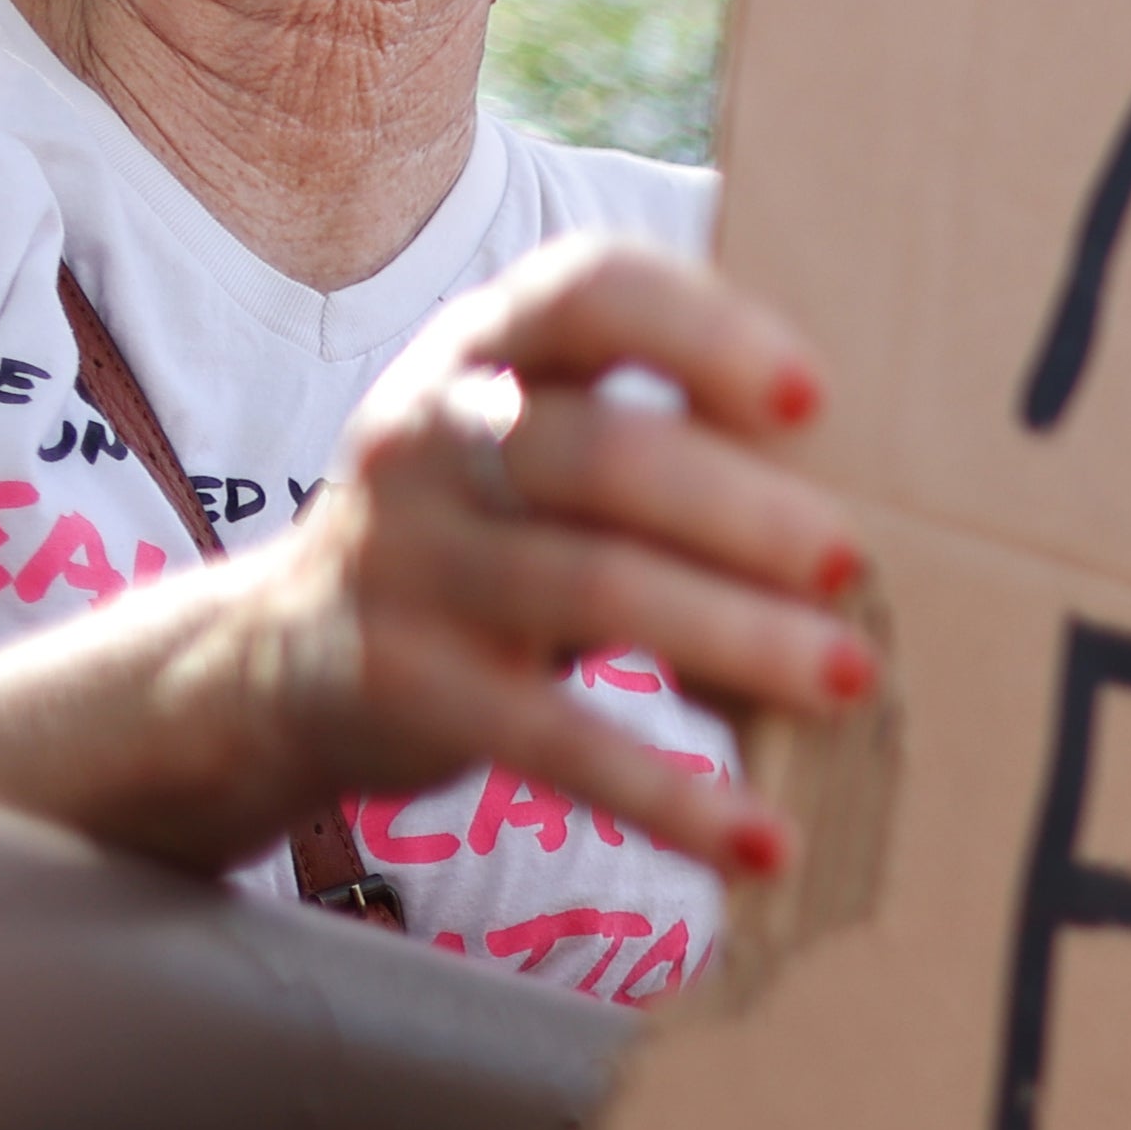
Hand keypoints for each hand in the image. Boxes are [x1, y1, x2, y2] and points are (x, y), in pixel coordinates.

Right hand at [220, 237, 864, 876]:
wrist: (279, 661)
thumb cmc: (478, 537)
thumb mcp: (541, 461)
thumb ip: (660, 454)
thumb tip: (847, 528)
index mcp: (481, 351)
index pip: (588, 294)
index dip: (703, 333)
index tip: (810, 396)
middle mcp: (428, 437)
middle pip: (602, 452)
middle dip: (743, 507)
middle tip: (851, 561)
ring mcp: (404, 560)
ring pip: (590, 586)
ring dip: (738, 636)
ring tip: (845, 677)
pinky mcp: (404, 686)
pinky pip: (554, 741)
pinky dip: (669, 795)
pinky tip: (758, 835)